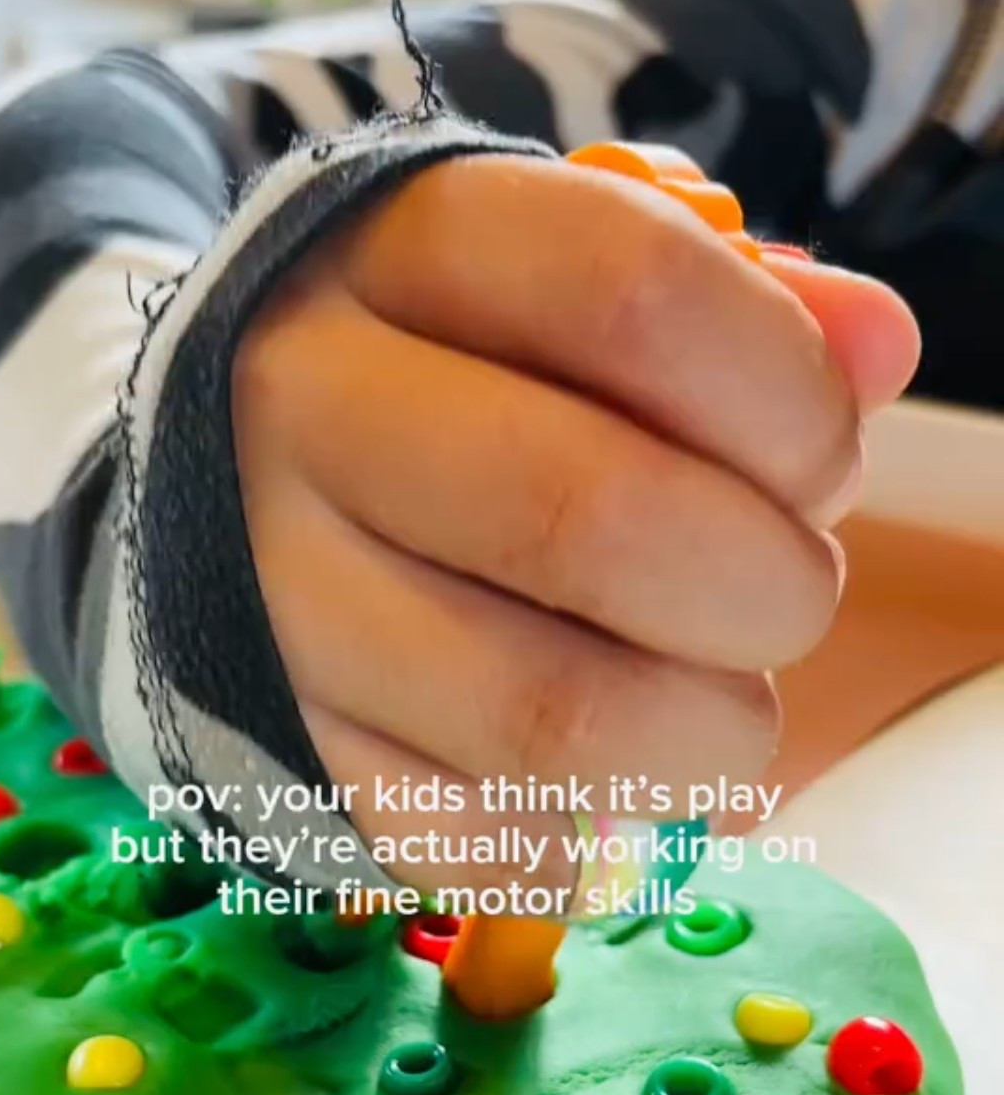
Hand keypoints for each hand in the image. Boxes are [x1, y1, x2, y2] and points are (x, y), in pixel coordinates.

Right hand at [232, 150, 918, 896]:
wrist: (217, 482)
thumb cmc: (451, 373)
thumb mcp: (563, 288)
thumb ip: (736, 303)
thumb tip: (877, 347)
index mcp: (404, 249)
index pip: (631, 294)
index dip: (786, 398)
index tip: (818, 465)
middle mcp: (306, 409)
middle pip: (591, 520)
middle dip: (766, 589)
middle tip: (784, 600)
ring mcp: (270, 594)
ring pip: (547, 719)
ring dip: (705, 741)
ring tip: (718, 717)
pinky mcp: (276, 747)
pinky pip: (475, 844)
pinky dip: (587, 842)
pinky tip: (600, 786)